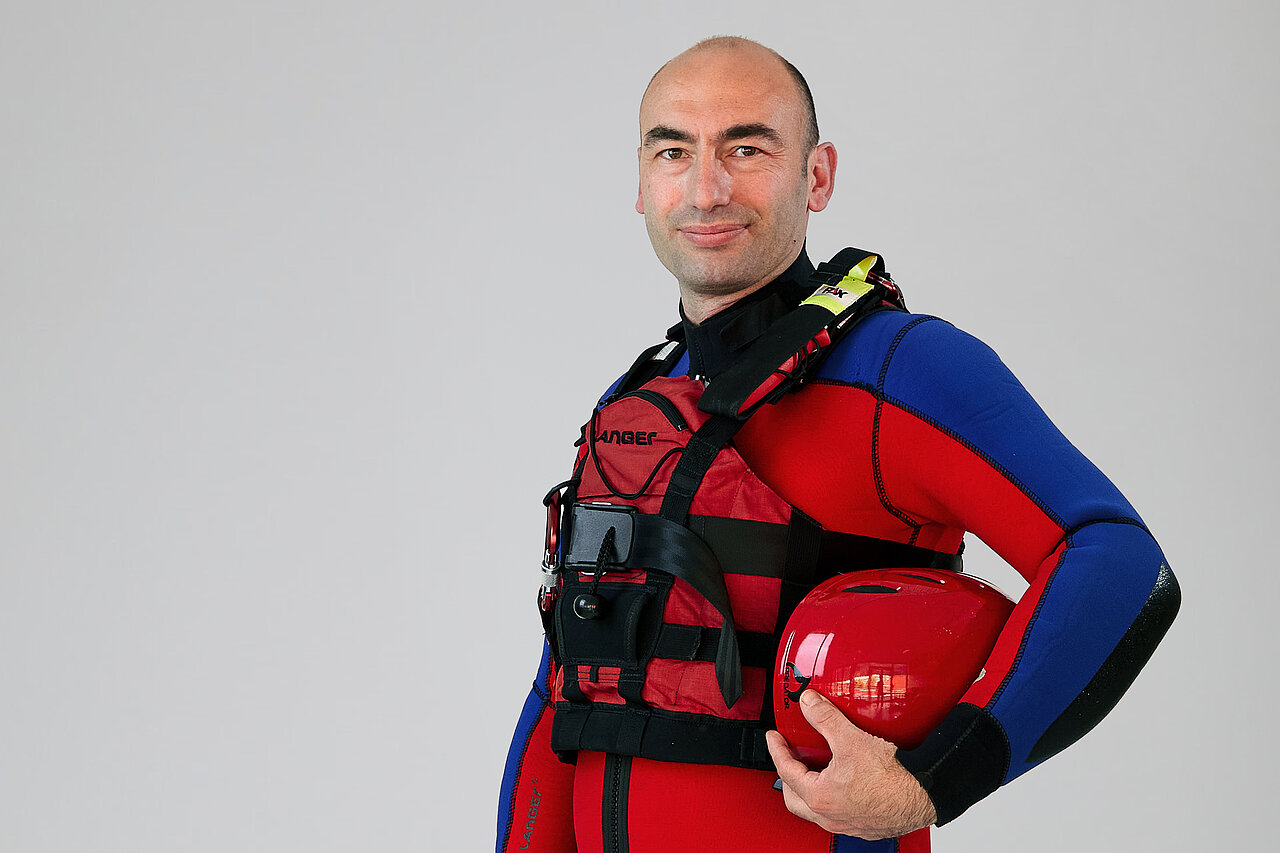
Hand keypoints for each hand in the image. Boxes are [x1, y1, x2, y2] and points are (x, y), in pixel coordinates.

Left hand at [765, 689, 936, 839]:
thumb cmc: (892, 778)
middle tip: (790, 756)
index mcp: (819, 797)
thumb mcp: (850, 739)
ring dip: (811, 789)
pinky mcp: (865, 825)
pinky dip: (833, 797)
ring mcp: (847, 823)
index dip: (777, 750)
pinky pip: (839, 813)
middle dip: (788, 775)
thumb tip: (809, 704)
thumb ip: (825, 719)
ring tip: (816, 768)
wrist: (924, 795)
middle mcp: (830, 816)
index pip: (786, 770)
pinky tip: (844, 783)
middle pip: (794, 797)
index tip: (774, 738)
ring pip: (816, 809)